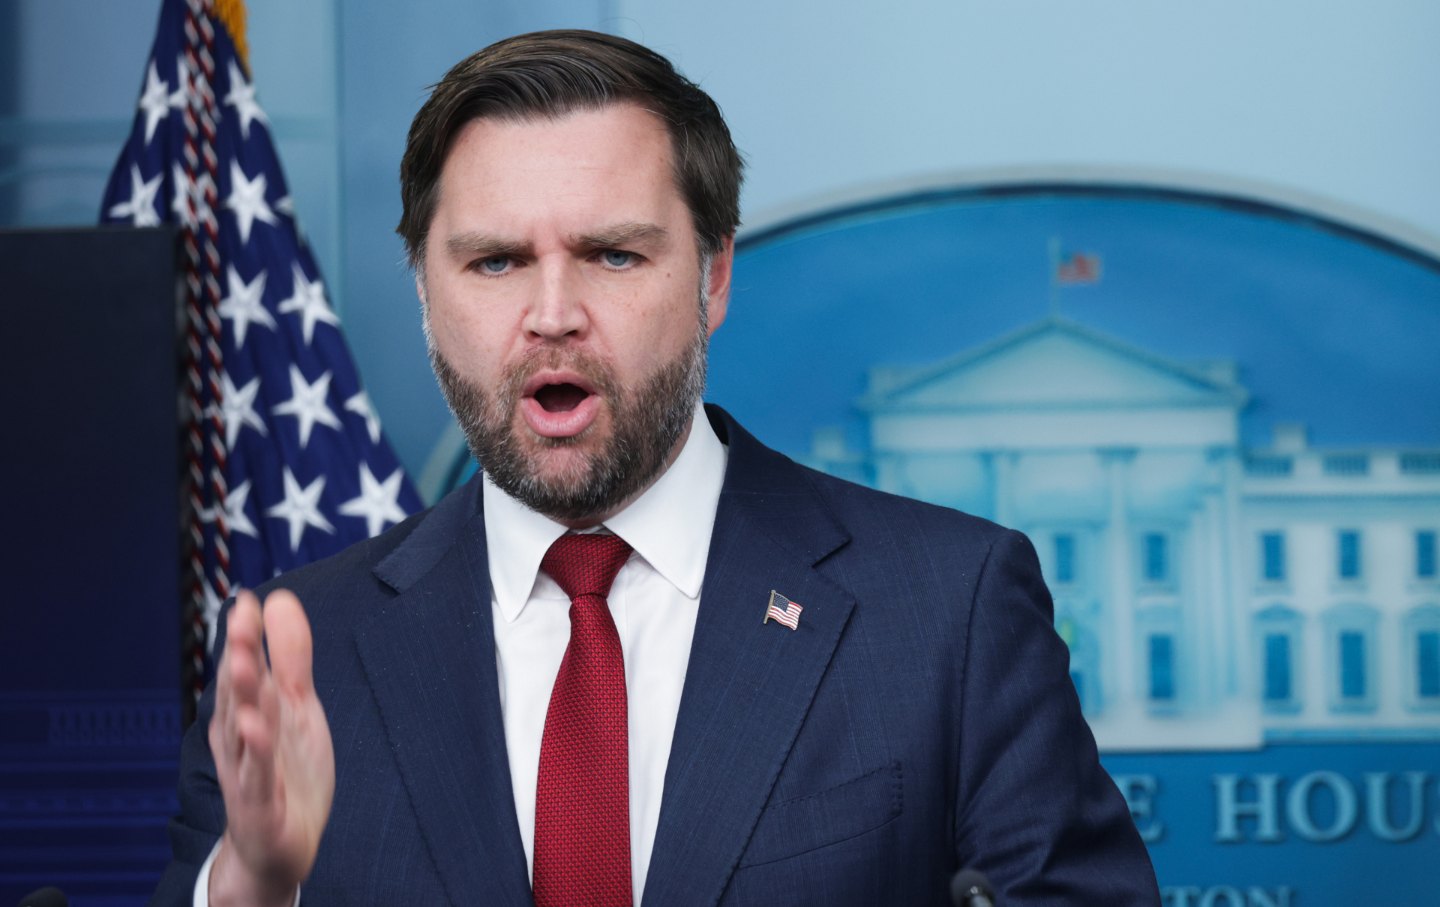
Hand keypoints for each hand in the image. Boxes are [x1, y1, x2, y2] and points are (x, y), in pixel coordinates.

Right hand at [208, 589, 334, 905]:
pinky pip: (257, 776)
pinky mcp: (259, 805)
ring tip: (244, 663)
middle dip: (239, 656)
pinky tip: (256, 729)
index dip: (244, 635)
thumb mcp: (295, 706)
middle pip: (238, 693)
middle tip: (242, 620)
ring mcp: (248, 771)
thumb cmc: (285, 769)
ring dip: (242, 697)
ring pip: (243, 730)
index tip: (247, 600)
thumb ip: (290, 656)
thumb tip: (280, 600)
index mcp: (247, 710)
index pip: (243, 666)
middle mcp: (239, 738)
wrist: (279, 844)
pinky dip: (256, 754)